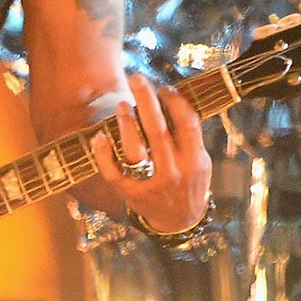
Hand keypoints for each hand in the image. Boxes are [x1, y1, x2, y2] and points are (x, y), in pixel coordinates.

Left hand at [93, 73, 210, 233]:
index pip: (187, 124)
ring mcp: (153, 184)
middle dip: (147, 101)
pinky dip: (104, 155)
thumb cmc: (189, 183)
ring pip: (136, 151)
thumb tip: (173, 100)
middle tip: (137, 78)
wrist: (179, 222)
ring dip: (127, 125)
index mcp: (195, 161)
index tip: (165, 88)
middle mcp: (174, 172)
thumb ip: (189, 137)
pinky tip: (100, 137)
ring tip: (122, 105)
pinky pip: (114, 173)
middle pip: (158, 130)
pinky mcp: (133, 195)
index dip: (176, 103)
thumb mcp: (200, 162)